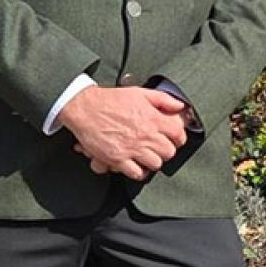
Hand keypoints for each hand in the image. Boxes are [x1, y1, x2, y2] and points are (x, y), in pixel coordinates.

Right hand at [57, 86, 190, 180]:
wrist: (85, 108)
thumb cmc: (111, 100)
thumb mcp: (140, 93)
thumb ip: (163, 99)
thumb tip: (180, 105)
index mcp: (152, 118)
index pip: (178, 134)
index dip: (179, 137)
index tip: (175, 138)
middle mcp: (144, 135)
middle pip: (169, 152)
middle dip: (166, 150)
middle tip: (160, 147)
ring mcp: (131, 148)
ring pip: (156, 164)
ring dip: (153, 161)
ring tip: (148, 155)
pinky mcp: (118, 159)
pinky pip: (137, 173)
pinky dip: (139, 171)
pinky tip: (137, 164)